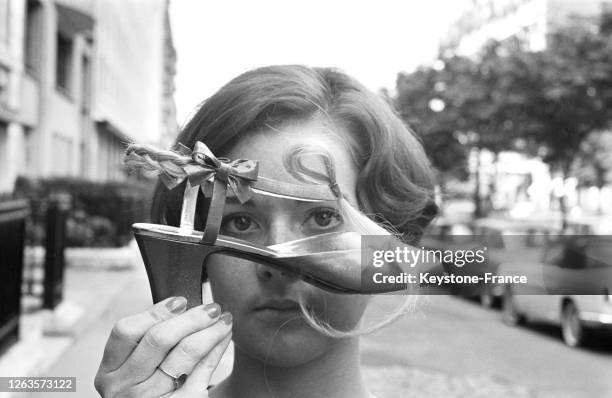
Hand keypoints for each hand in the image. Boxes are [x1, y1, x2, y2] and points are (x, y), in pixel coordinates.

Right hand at [94, 296, 231, 396]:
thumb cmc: (148, 392)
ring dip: (210, 331)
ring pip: (186, 353)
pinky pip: (203, 370)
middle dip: (191, 318)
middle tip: (212, 307)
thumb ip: (147, 343)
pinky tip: (224, 339)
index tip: (181, 301)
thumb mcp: (135, 371)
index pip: (125, 331)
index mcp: (109, 372)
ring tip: (224, 320)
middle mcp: (123, 387)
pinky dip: (217, 350)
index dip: (155, 312)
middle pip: (159, 339)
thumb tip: (182, 306)